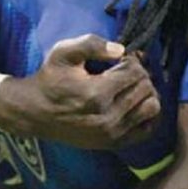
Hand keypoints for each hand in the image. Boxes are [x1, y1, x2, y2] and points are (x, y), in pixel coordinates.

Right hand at [0, 34, 159, 148]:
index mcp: (96, 94)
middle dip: (140, 74)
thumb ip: (91, 44)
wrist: (35, 113)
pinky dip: (146, 114)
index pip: (136, 72)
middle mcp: (108, 118)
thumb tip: (121, 49)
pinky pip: (147, 129)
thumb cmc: (50, 79)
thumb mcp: (63, 53)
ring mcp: (112, 134)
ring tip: (130, 87)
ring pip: (151, 108)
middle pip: (146, 89)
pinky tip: (133, 103)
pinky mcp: (113, 143)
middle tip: (125, 70)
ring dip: (146, 93)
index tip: (121, 59)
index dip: (132, 60)